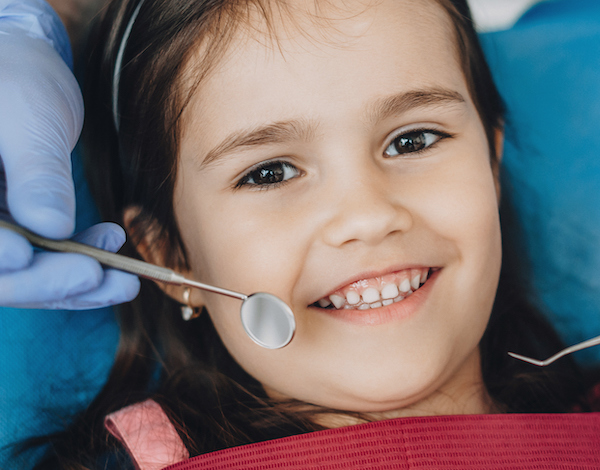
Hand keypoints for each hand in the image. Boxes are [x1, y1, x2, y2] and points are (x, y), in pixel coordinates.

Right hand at [0, 1, 139, 308]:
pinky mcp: (18, 230)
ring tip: (125, 280)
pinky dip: (80, 262)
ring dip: (74, 284)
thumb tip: (50, 228)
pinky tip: (112, 245)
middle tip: (96, 275)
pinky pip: (45, 261)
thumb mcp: (27, 120)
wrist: (27, 71)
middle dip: (44, 281)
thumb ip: (36, 173)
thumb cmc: (17, 79)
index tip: (28, 256)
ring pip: (24, 276)